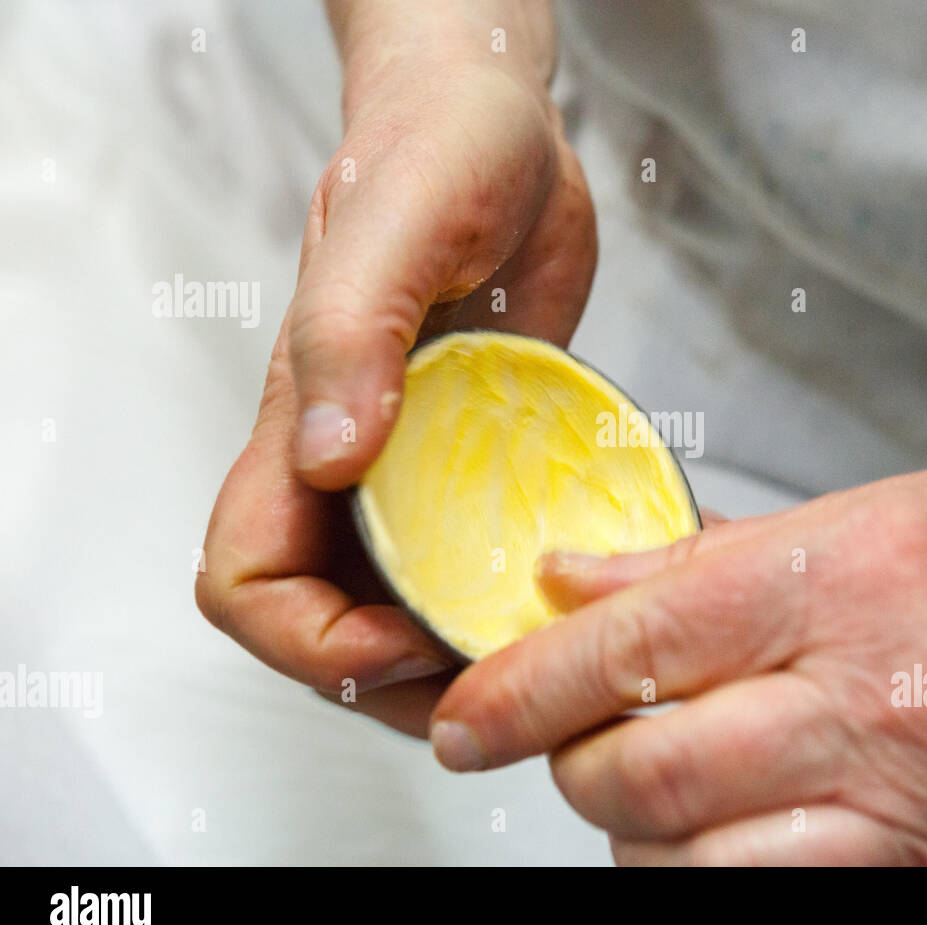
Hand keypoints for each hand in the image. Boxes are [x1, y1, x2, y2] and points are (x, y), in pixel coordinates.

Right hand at [196, 0, 595, 734]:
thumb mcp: (396, 227)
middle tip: (501, 676)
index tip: (407, 637)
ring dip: (461, 657)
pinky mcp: (478, 464)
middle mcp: (352, 467)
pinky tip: (576, 602)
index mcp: (303, 425)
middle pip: (330, 626)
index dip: (311, 641)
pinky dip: (512, 602)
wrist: (504, 141)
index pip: (250, 582)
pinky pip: (477, 561)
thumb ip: (351, 333)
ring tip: (544, 662)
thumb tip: (330, 459)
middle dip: (396, 681)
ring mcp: (416, 472)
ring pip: (404, 610)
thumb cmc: (438, 155)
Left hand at [431, 440, 926, 862]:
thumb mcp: (872, 508)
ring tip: (642, 787)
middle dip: (568, 764)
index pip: (637, 642)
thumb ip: (709, 560)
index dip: (523, 684)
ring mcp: (922, 812)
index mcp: (849, 579)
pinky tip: (730, 831)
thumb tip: (580, 580)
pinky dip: (726, 875)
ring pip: (698, 868)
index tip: (468, 710)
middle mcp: (880, 704)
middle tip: (558, 739)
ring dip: (634, 837)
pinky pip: (794, 905)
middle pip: (646, 772)